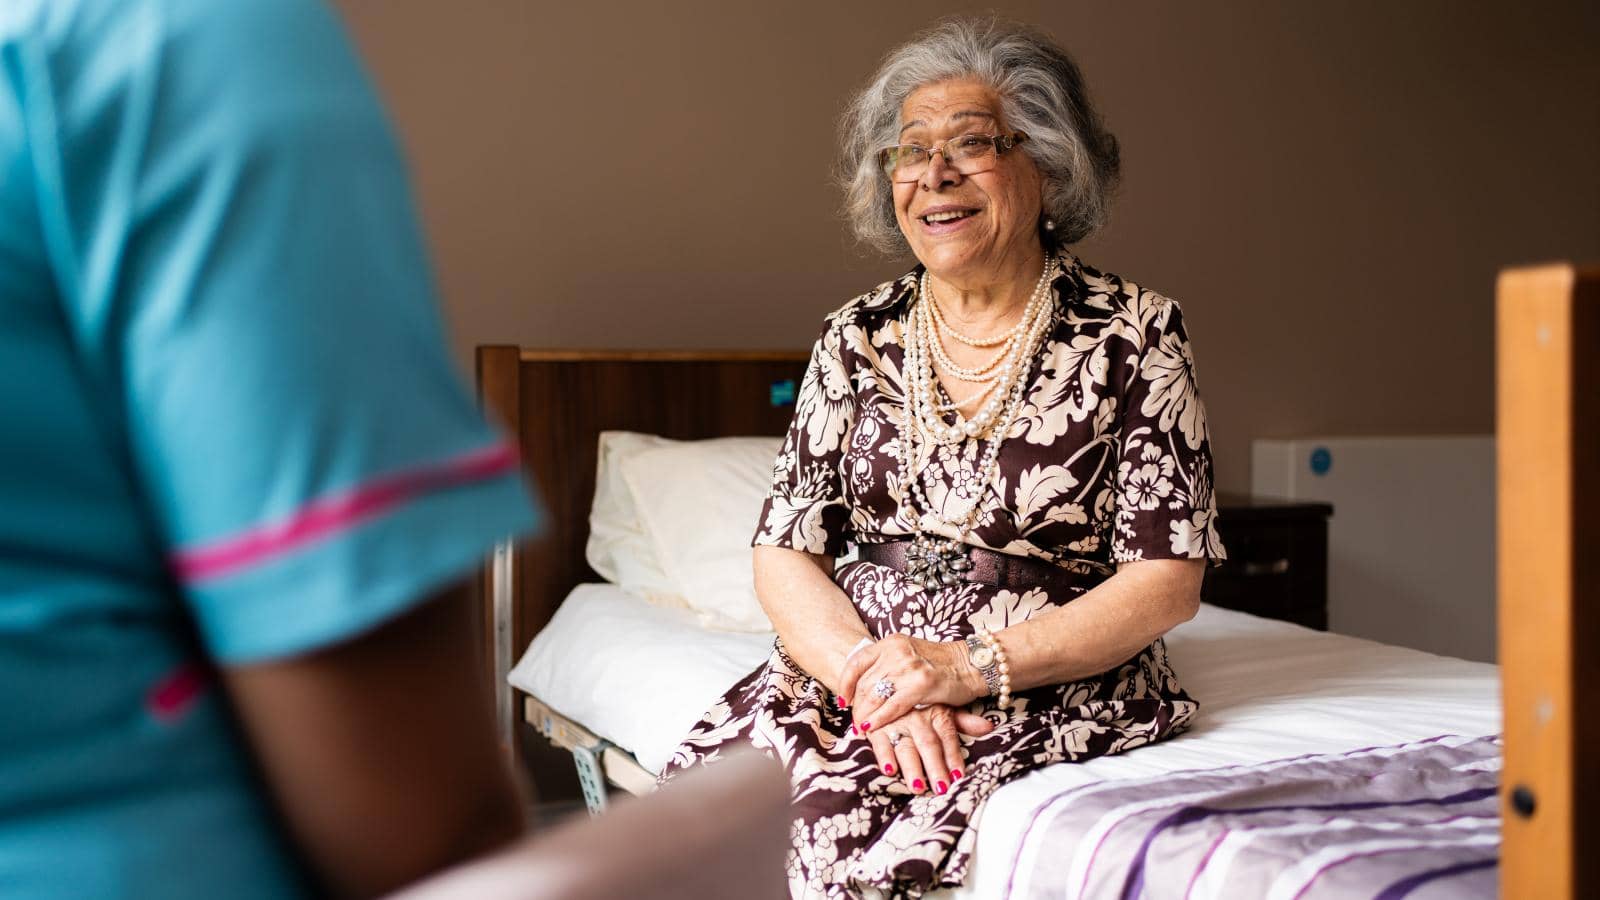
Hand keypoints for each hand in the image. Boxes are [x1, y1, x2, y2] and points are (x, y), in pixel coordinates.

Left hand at [838, 634, 983, 731]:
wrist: (970, 664)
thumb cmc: (939, 664)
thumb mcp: (909, 656)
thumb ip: (887, 667)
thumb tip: (862, 689)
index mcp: (891, 643)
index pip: (856, 662)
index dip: (845, 683)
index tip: (843, 700)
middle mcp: (896, 651)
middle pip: (865, 683)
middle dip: (856, 706)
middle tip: (854, 721)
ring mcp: (908, 667)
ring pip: (874, 695)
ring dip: (864, 715)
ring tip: (861, 728)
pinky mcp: (920, 684)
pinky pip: (891, 706)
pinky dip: (879, 719)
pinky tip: (871, 728)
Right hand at [865, 704, 992, 794]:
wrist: (886, 684)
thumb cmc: (919, 703)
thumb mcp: (943, 707)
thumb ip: (964, 721)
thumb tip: (989, 727)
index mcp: (936, 713)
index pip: (948, 736)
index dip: (954, 756)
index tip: (959, 776)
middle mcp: (917, 718)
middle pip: (928, 744)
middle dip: (935, 768)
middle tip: (942, 789)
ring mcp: (896, 723)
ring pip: (906, 747)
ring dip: (912, 768)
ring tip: (918, 787)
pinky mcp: (876, 728)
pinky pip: (880, 743)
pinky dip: (884, 757)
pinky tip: (890, 771)